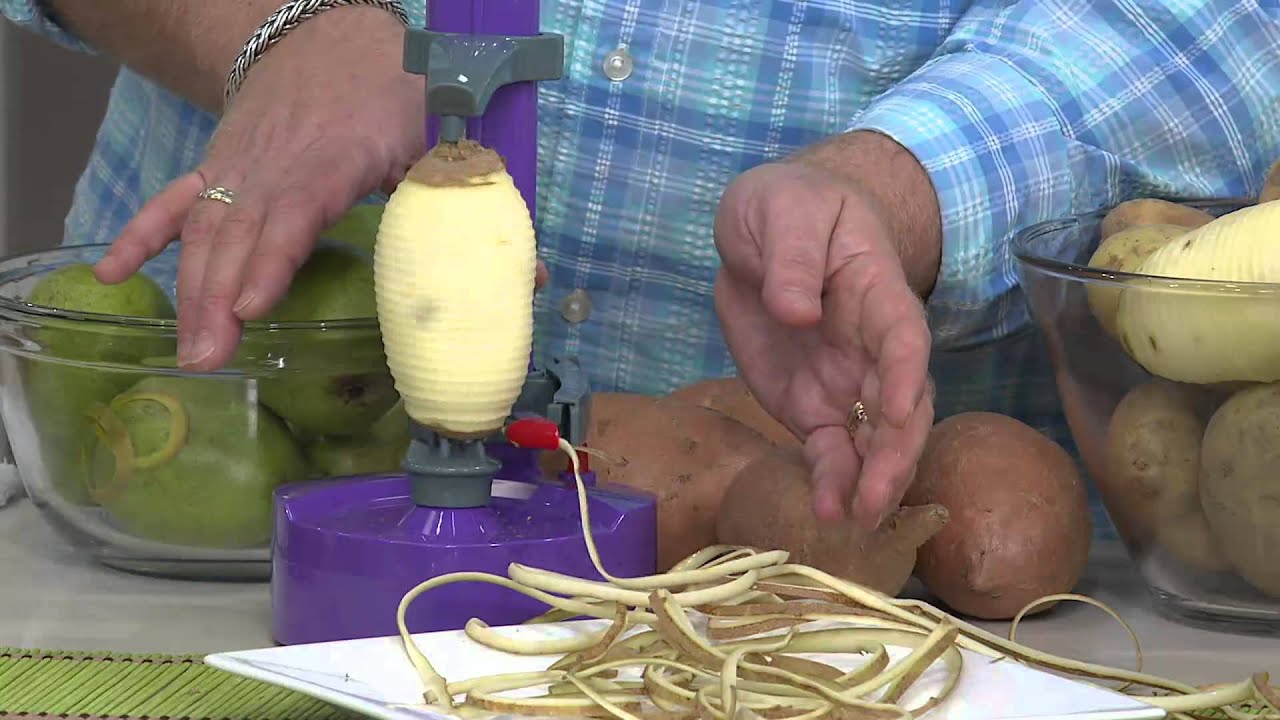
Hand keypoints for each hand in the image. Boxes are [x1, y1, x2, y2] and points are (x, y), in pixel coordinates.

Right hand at [92, 7, 547, 370]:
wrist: (329, 34)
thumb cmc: (394, 90)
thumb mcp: (442, 135)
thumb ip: (474, 203)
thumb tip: (532, 277)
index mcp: (336, 156)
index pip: (296, 209)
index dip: (272, 256)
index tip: (253, 305)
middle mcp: (276, 162)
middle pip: (240, 230)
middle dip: (220, 296)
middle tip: (212, 360)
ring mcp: (239, 164)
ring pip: (205, 225)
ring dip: (191, 287)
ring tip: (189, 350)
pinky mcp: (220, 164)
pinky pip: (174, 199)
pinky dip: (142, 235)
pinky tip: (115, 277)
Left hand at [714, 159, 934, 529]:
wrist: (767, 230)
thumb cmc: (789, 207)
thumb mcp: (781, 211)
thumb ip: (792, 257)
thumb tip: (797, 311)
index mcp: (877, 292)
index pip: (902, 337)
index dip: (904, 375)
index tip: (897, 412)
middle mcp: (873, 347)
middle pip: (901, 405)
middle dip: (894, 453)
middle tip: (875, 498)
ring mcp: (845, 380)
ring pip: (874, 439)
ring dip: (870, 481)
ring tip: (852, 522)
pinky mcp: (812, 405)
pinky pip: (831, 448)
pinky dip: (832, 479)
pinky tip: (825, 511)